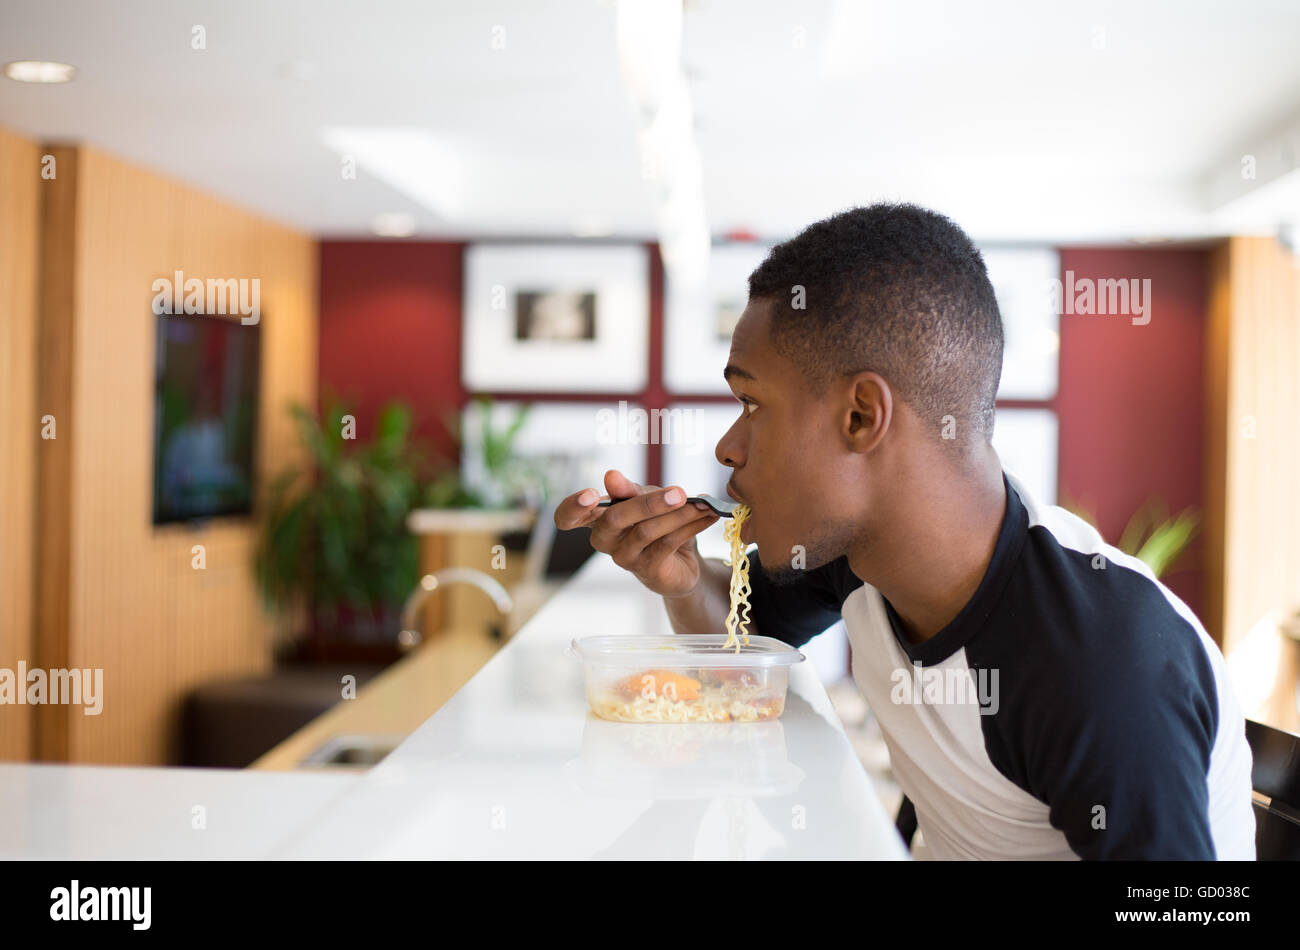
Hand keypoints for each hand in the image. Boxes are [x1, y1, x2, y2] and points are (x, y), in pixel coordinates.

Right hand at [553, 469, 718, 596]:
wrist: (683, 559)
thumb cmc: (657, 521)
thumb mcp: (646, 498)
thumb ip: (630, 490)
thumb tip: (610, 476)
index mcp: (596, 517)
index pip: (567, 517)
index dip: (572, 507)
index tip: (590, 494)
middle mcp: (604, 540)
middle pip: (615, 518)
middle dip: (648, 503)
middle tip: (679, 493)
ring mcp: (624, 558)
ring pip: (646, 531)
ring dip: (679, 514)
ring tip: (703, 504)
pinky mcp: (647, 571)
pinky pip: (666, 544)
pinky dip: (690, 527)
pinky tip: (707, 516)